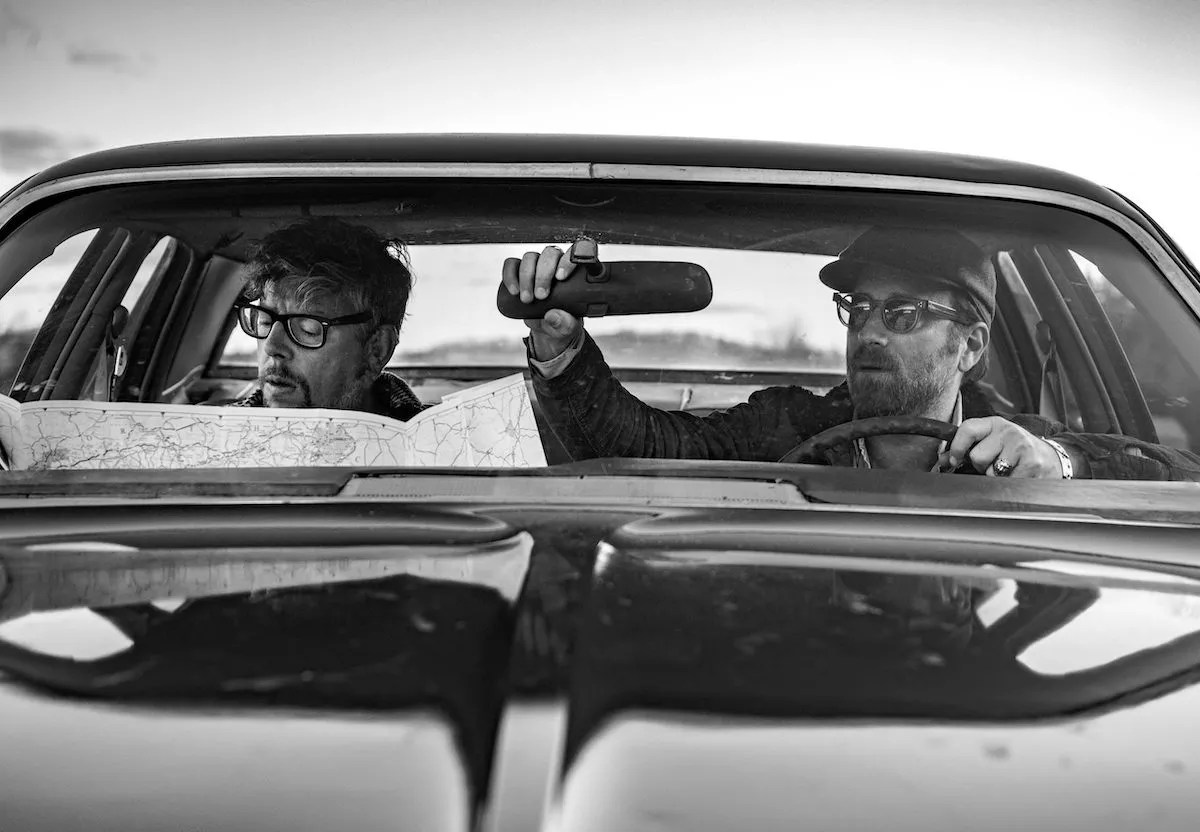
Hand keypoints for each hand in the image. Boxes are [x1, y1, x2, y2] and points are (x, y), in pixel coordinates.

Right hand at [501, 244, 582, 358]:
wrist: (548, 329)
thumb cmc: (563, 323)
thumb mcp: (568, 328)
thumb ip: (565, 324)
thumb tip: (553, 316)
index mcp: (574, 272)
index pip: (574, 255)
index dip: (567, 261)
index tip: (560, 278)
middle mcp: (556, 263)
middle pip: (549, 254)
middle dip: (543, 274)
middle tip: (540, 296)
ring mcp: (536, 264)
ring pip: (530, 257)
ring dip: (526, 277)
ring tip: (527, 299)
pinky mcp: (518, 270)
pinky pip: (512, 264)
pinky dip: (510, 275)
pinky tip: (513, 291)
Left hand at [939, 417, 1064, 477]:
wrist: (1050, 457)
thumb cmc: (1014, 450)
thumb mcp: (991, 442)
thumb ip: (966, 449)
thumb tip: (942, 459)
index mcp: (994, 424)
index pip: (967, 429)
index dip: (957, 447)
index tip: (954, 459)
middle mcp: (1008, 432)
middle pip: (978, 456)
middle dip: (981, 466)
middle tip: (994, 463)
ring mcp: (1021, 447)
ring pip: (991, 472)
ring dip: (996, 476)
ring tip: (1007, 469)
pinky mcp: (1032, 464)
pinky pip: (1007, 482)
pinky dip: (1010, 483)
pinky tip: (1018, 475)